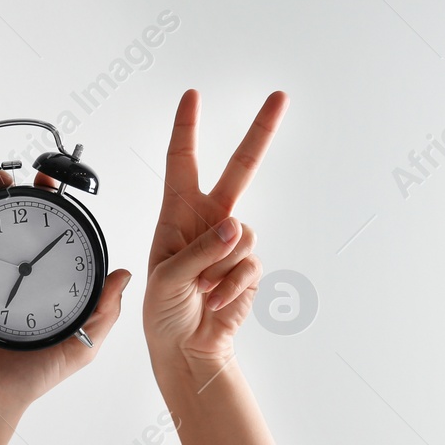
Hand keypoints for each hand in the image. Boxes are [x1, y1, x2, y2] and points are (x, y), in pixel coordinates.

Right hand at [0, 170, 131, 421]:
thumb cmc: (35, 377)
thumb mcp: (82, 345)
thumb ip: (104, 312)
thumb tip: (123, 275)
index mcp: (39, 282)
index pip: (44, 231)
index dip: (47, 204)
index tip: (49, 180)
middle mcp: (9, 276)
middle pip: (5, 224)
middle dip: (4, 195)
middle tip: (5, 178)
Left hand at [144, 90, 287, 384]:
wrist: (186, 348)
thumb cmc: (164, 311)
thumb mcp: (168, 278)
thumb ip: (200, 250)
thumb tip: (235, 227)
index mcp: (177, 215)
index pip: (181, 162)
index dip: (186, 128)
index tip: (192, 96)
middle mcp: (207, 222)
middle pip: (240, 169)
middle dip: (261, 132)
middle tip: (280, 97)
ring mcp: (231, 243)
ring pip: (244, 234)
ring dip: (221, 267)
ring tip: (201, 290)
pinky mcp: (248, 267)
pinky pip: (250, 264)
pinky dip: (231, 286)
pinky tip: (215, 300)